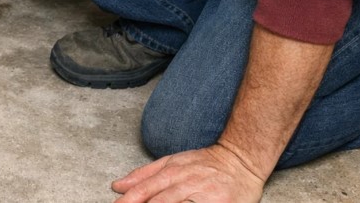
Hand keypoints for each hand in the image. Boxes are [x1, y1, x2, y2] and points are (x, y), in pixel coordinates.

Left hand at [112, 144, 264, 202]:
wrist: (240, 160)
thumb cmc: (204, 164)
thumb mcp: (173, 162)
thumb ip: (144, 175)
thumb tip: (118, 186)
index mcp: (173, 171)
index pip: (146, 189)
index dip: (130, 200)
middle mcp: (187, 181)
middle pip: (160, 200)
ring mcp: (204, 195)